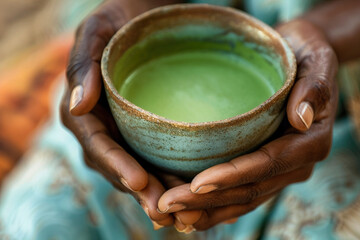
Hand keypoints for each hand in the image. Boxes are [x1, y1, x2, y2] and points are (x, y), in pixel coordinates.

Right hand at [61, 0, 179, 228]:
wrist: (144, 16)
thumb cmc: (120, 18)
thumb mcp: (98, 28)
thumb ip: (82, 63)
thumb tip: (76, 106)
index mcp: (83, 108)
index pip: (96, 143)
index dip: (115, 164)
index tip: (139, 181)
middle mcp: (100, 127)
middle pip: (115, 165)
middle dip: (138, 190)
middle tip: (163, 211)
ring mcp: (121, 133)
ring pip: (134, 169)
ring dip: (154, 193)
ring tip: (178, 212)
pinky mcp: (142, 134)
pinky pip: (150, 160)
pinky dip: (166, 178)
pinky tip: (187, 192)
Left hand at [157, 19, 338, 230]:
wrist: (297, 58)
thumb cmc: (303, 55)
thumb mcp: (316, 60)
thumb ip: (314, 88)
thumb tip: (301, 118)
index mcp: (309, 142)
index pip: (267, 164)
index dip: (233, 176)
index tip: (197, 182)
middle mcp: (295, 164)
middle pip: (249, 190)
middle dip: (207, 200)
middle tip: (167, 205)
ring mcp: (278, 172)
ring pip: (241, 199)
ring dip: (205, 209)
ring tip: (168, 213)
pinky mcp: (263, 170)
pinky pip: (239, 194)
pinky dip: (214, 206)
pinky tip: (188, 213)